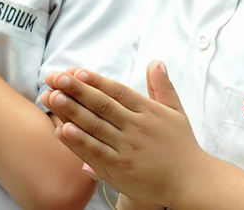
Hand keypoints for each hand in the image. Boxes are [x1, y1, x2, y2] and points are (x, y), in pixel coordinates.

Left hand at [40, 62, 202, 209]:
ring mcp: (127, 149)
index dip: (96, 80)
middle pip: (102, 106)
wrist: (190, 182)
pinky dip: (79, 142)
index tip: (77, 70)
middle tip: (56, 78)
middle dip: (77, 90)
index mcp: (148, 111)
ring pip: (95, 127)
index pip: (117, 92)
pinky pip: (95, 152)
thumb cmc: (181, 145)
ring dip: (72, 112)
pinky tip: (63, 130)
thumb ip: (162, 87)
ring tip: (53, 97)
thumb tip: (156, 62)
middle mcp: (136, 128)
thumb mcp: (176, 112)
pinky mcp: (119, 170)